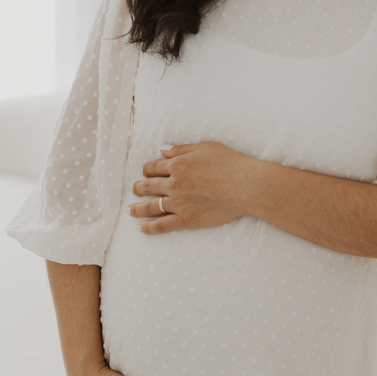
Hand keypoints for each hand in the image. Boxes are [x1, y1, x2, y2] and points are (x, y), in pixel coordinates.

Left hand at [130, 141, 255, 232]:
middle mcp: (174, 183)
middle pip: (148, 186)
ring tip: (131, 210)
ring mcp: (178, 203)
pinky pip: (161, 225)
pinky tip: (140, 228)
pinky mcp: (185, 219)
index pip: (153, 167)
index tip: (146, 172)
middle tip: (135, 189)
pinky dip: (148, 227)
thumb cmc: (229, 163)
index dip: (147, 169)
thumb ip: (181, 149)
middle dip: (139, 187)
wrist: (245, 186)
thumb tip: (162, 150)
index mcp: (177, 164)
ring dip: (137, 208)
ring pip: (150, 206)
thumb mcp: (204, 148)